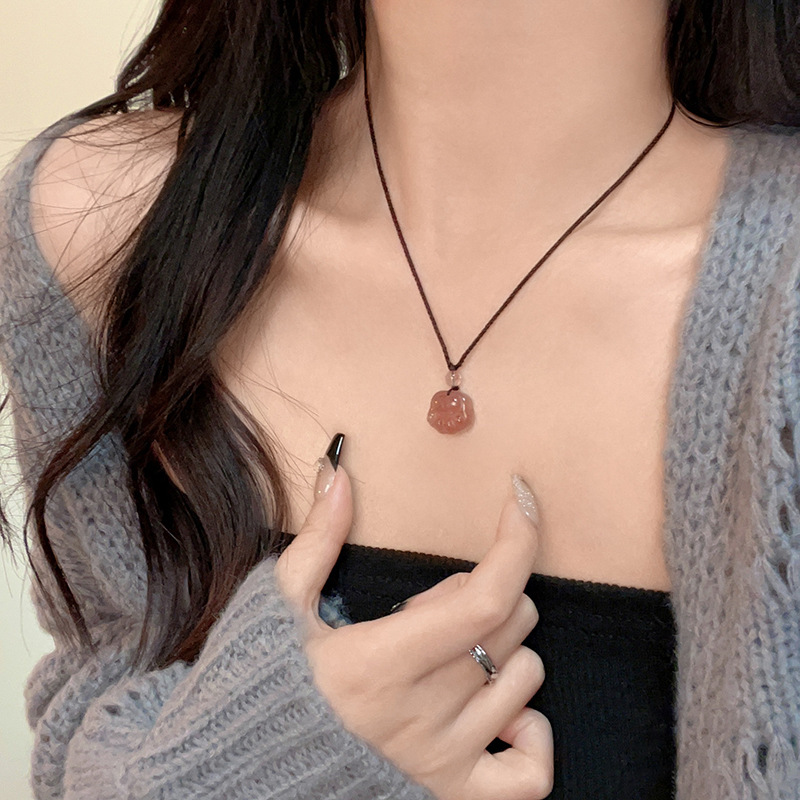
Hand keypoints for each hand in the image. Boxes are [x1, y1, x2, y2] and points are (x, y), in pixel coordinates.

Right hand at [274, 439, 552, 799]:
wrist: (248, 772)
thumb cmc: (265, 685)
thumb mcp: (281, 606)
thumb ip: (316, 539)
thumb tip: (337, 474)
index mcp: (380, 662)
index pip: (484, 598)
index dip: (517, 542)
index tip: (519, 498)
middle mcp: (421, 715)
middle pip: (510, 623)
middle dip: (489, 587)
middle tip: (436, 601)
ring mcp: (442, 760)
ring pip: (525, 676)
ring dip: (503, 646)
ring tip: (449, 652)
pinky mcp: (452, 794)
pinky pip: (531, 771)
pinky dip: (529, 731)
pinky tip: (499, 710)